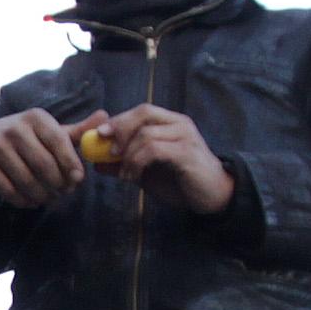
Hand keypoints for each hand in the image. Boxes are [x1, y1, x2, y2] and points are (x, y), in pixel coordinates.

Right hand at [0, 109, 90, 206]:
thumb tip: (105, 117)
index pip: (58, 141)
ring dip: (43, 195)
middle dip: (58, 184)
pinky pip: (9, 191)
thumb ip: (77, 130)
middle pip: (44, 165)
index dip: (71, 163)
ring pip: (27, 181)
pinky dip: (23, 200)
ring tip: (49, 198)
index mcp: (35, 118)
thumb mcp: (49, 130)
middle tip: (64, 192)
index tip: (78, 180)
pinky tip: (30, 200)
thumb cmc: (25, 137)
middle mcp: (14, 128)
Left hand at [85, 105, 235, 213]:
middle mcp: (180, 124)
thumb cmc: (181, 182)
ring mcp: (185, 136)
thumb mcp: (147, 173)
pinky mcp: (186, 153)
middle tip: (108, 150)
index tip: (100, 135)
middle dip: (120, 129)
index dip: (119, 120)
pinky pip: (154, 150)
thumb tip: (96, 162)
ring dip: (128, 155)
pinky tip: (134, 177)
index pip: (142, 111)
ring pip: (145, 134)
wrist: (213, 198)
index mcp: (171, 123)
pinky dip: (137, 162)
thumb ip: (124, 164)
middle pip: (143, 113)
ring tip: (125, 175)